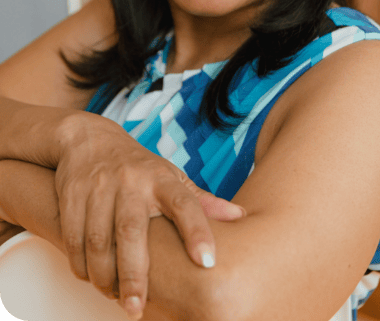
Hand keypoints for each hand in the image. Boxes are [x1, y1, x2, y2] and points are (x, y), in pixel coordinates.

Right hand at [54, 111, 244, 318]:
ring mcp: (100, 185)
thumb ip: (202, 201)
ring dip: (103, 276)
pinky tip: (91, 277)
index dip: (198, 231)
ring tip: (114, 296)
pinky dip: (80, 264)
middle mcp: (132, 180)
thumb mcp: (171, 178)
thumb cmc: (140, 168)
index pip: (186, 203)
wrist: (89, 140)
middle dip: (133, 274)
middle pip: (131, 230)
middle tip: (135, 308)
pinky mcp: (73, 193)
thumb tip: (241, 216)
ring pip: (98, 239)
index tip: (208, 262)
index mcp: (163, 179)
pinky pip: (73, 237)